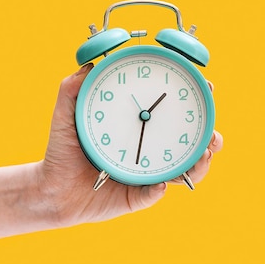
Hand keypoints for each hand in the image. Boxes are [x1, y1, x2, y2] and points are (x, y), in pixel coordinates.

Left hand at [39, 64, 222, 227]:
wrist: (52, 188)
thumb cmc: (63, 150)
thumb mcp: (66, 115)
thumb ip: (72, 89)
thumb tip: (88, 66)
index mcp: (141, 126)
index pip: (174, 112)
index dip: (196, 99)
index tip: (208, 87)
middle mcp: (151, 150)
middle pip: (192, 143)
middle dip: (211, 138)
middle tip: (212, 135)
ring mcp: (148, 174)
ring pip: (185, 171)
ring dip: (198, 165)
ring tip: (199, 158)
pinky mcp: (138, 197)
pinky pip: (153, 194)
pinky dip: (158, 189)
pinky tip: (158, 184)